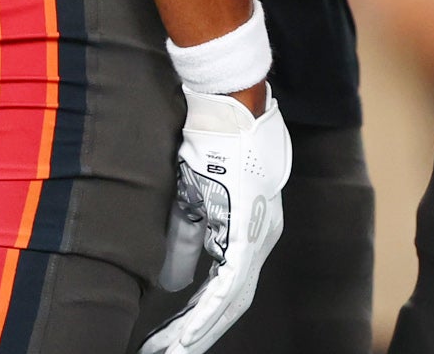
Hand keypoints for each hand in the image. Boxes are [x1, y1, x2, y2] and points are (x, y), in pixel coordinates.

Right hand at [142, 89, 291, 353]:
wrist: (227, 103)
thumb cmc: (213, 142)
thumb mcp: (193, 199)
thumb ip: (185, 242)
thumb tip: (174, 285)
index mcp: (248, 231)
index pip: (226, 289)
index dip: (200, 318)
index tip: (172, 341)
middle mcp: (261, 239)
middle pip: (231, 304)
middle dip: (196, 335)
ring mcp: (258, 235)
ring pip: (231, 302)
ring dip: (197, 332)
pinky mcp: (247, 230)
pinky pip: (228, 284)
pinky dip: (206, 312)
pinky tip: (187, 335)